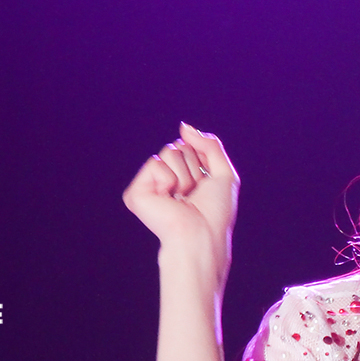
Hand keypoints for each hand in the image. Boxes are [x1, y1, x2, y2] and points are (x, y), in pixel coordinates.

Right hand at [123, 122, 238, 282]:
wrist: (202, 234)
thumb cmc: (215, 212)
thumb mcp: (224, 173)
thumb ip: (209, 145)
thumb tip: (183, 126)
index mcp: (183, 177)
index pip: (190, 147)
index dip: (204, 162)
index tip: (205, 186)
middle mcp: (164, 181)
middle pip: (178, 146)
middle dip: (193, 167)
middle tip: (193, 193)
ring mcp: (149, 186)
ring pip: (168, 152)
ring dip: (184, 175)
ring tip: (182, 198)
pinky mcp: (135, 193)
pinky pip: (155, 162)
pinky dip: (168, 179)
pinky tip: (168, 199)